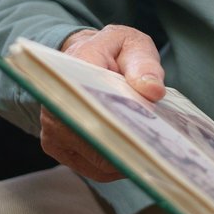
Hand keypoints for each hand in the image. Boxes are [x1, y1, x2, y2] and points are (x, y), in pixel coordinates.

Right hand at [38, 24, 165, 180]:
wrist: (86, 58)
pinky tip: (137, 155)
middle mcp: (55, 102)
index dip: (122, 119)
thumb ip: (144, 63)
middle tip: (161, 147)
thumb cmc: (112, 51)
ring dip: (126, 159)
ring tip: (153, 150)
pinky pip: (93, 168)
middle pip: (95, 138)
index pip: (94, 99)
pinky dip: (117, 165)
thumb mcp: (133, 45)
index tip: (148, 128)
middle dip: (129, 145)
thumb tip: (153, 90)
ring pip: (95, 160)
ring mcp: (52, 128)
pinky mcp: (57, 147)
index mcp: (74, 69)